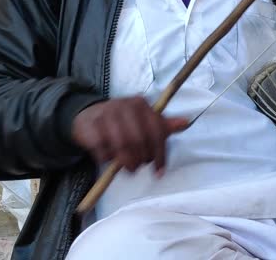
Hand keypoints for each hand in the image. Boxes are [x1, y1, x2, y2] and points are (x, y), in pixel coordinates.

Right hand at [72, 97, 188, 174]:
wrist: (89, 116)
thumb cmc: (123, 122)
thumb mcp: (144, 121)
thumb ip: (164, 125)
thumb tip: (186, 122)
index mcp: (140, 104)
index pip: (156, 131)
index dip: (160, 154)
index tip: (159, 171)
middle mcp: (123, 105)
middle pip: (139, 139)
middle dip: (141, 159)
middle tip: (139, 168)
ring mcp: (105, 114)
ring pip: (121, 145)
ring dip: (126, 162)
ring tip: (128, 168)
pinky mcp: (90, 126)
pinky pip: (102, 148)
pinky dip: (106, 158)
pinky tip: (109, 159)